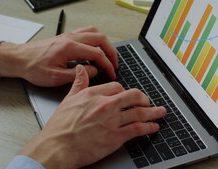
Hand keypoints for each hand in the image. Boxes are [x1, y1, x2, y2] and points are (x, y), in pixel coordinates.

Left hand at [0, 26, 117, 86]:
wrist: (19, 59)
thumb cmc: (33, 68)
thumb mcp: (56, 77)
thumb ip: (77, 74)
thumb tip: (93, 70)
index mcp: (69, 47)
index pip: (97, 53)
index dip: (107, 64)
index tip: (112, 73)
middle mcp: (71, 38)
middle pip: (100, 38)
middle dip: (111, 51)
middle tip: (115, 63)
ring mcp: (68, 35)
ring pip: (94, 32)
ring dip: (105, 43)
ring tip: (109, 55)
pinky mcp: (66, 36)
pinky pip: (86, 32)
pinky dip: (96, 38)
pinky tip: (96, 48)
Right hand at [19, 65, 166, 168]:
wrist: (57, 147)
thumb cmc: (59, 128)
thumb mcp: (68, 99)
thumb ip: (79, 83)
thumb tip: (83, 69)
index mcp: (93, 94)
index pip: (117, 87)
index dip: (125, 92)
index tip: (129, 96)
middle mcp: (105, 105)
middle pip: (133, 96)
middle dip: (144, 99)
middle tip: (148, 102)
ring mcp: (111, 120)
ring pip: (139, 112)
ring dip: (153, 112)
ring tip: (160, 112)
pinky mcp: (115, 136)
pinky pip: (138, 129)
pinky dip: (149, 127)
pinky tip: (153, 127)